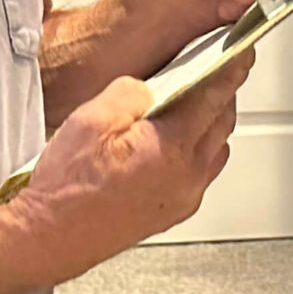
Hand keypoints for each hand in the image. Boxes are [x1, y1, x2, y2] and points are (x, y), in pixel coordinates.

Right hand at [8, 57, 251, 279]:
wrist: (50, 238)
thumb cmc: (66, 189)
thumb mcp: (91, 120)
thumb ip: (129, 93)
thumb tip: (150, 88)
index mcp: (171, 148)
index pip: (214, 98)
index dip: (231, 71)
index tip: (242, 55)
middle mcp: (186, 177)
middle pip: (222, 124)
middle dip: (223, 94)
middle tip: (216, 72)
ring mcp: (182, 198)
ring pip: (215, 150)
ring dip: (211, 123)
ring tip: (192, 103)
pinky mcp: (172, 212)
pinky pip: (202, 173)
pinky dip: (199, 149)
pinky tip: (175, 140)